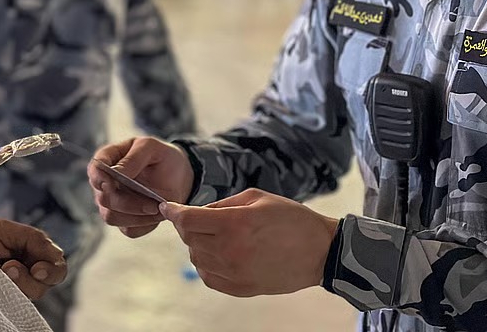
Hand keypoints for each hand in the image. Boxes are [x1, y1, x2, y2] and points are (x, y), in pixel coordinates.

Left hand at [0, 217, 66, 299]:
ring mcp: (14, 286)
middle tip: (10, 268)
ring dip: (19, 284)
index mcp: (33, 252)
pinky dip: (7, 294)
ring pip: (32, 294)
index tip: (36, 269)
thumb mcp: (4, 229)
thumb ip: (32, 237)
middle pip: (46, 284)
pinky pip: (13, 303)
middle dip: (32, 278)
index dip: (52, 269)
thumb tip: (53, 253)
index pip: (57, 266)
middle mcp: (27, 271)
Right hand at [87, 136, 193, 238]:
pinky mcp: (124, 221)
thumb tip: (115, 173)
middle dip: (128, 203)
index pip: (94, 170)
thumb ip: (133, 158)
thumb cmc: (162, 157)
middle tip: (153, 204)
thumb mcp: (151, 148)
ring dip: (137, 216)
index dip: (99, 179)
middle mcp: (105, 183)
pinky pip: (128, 230)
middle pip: (104, 199)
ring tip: (158, 208)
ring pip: (112, 217)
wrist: (178, 176)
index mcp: (108, 159)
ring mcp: (113, 204)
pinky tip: (158, 214)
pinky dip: (144, 224)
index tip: (111, 185)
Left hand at [160, 188, 337, 296]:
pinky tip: (219, 252)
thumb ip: (222, 204)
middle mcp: (231, 251)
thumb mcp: (257, 198)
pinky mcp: (241, 289)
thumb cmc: (291, 219)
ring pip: (196, 258)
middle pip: (189, 239)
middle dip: (186, 225)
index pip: (188, 220)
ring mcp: (235, 273)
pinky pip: (208, 276)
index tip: (166, 207)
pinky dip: (206, 263)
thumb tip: (198, 212)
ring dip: (197, 244)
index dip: (173, 211)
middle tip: (196, 217)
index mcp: (235, 224)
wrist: (320, 251)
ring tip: (215, 234)